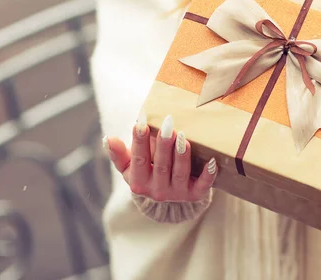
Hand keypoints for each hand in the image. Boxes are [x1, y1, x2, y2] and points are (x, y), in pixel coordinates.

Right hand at [103, 115, 217, 201]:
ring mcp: (177, 194)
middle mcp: (157, 191)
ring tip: (183, 137)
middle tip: (168, 124)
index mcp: (139, 182)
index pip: (138, 160)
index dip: (139, 142)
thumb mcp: (130, 167)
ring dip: (182, 155)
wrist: (168, 198)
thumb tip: (108, 138)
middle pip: (161, 166)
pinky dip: (208, 175)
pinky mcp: (195, 195)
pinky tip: (213, 162)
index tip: (141, 122)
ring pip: (180, 173)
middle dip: (164, 145)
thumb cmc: (147, 173)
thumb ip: (119, 153)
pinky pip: (203, 186)